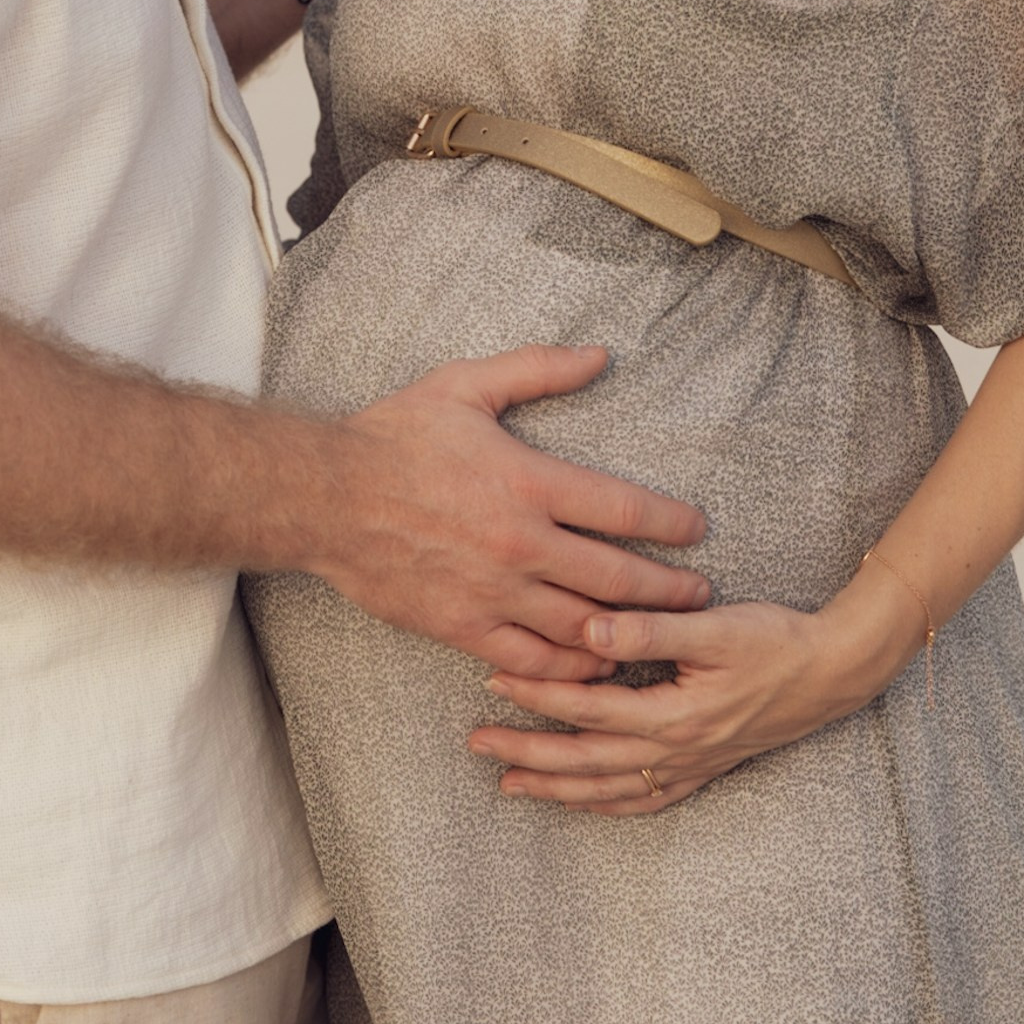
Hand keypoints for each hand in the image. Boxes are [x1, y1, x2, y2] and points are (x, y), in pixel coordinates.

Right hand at [323, 344, 711, 682]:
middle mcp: (521, 543)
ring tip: (660, 635)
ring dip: (630, 634)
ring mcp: (494, 593)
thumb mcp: (466, 385)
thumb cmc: (395, 437)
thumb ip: (537, 370)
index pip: (624, 508)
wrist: (324, 497)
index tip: (696, 529)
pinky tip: (593, 662)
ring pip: (583, 628)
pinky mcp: (464, 628)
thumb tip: (599, 355)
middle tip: (700, 595)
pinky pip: (533, 659)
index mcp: (528, 481)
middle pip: (619, 578)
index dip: (671, 523)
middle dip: (670, 591)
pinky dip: (570, 667)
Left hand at [468, 566, 916, 807]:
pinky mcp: (704, 769)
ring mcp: (690, 767)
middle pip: (585, 761)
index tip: (494, 679)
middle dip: (527, 754)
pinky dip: (607, 806)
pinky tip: (585, 804)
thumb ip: (648, 628)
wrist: (835, 672)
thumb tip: (588, 628)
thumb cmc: (776, 640)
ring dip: (557, 789)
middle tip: (477, 744)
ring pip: (609, 790)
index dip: (538, 695)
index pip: (587, 709)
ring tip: (510, 787)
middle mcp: (676, 752)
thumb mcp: (713, 625)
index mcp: (672, 715)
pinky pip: (645, 801)